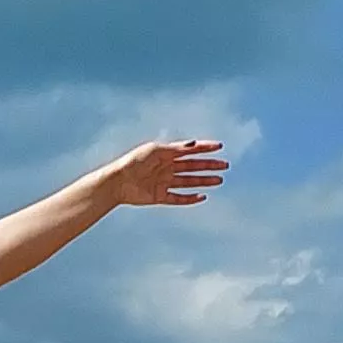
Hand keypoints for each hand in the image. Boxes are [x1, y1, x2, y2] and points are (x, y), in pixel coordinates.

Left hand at [83, 139, 224, 207]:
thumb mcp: (155, 151)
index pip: (190, 150)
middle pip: (192, 166)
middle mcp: (166, 167)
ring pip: (189, 181)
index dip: (205, 147)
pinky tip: (202, 197)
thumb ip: (175, 148)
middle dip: (209, 166)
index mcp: (165, 154)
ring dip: (204, 181)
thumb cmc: (134, 162)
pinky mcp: (159, 196)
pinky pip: (178, 198)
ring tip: (219, 180)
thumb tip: (193, 143)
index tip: (219, 146)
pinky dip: (190, 198)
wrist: (118, 182)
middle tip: (225, 165)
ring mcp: (163, 182)